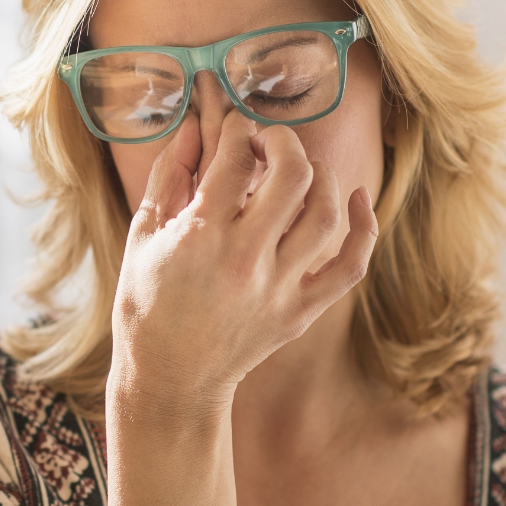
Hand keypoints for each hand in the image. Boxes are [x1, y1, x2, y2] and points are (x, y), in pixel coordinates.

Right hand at [108, 109, 378, 421]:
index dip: (237, 129)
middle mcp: (245, 260)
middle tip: (265, 140)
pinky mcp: (300, 311)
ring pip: (326, 212)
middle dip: (281, 141)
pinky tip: (355, 197)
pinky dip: (363, 227)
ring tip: (297, 170)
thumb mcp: (142, 236)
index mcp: (199, 238)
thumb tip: (194, 127)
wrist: (171, 379)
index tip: (233, 127)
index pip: (236, 157)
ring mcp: (279, 288)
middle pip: (292, 174)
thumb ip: (169, 177)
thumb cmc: (147, 306)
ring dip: (318, 176)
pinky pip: (350, 265)